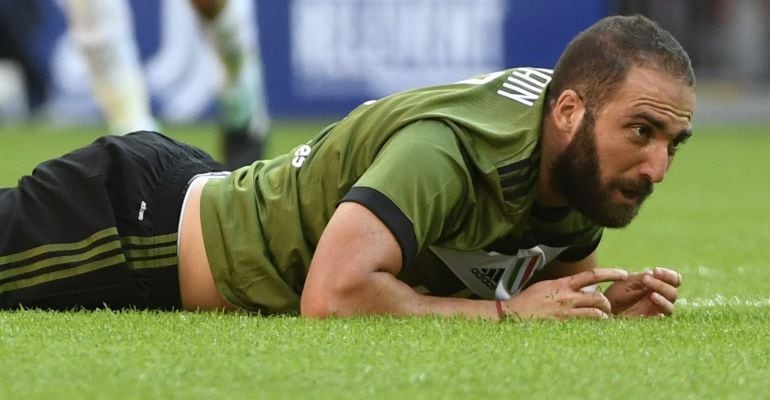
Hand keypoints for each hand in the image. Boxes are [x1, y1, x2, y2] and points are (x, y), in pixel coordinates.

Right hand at [502, 268, 628, 319]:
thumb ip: (563, 286)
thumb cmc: (527, 301)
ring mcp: (566, 310)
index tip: (624, 273)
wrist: (512, 313)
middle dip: (607, 303)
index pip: (592, 275)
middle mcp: (567, 295)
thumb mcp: (545, 286)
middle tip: (607, 308)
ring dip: (603, 315)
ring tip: (603, 319)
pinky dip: (595, 324)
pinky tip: (595, 326)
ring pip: (596, 311)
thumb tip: (576, 287)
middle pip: (598, 296)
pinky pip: (587, 323)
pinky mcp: (563, 323)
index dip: (611, 273)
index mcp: (562, 283)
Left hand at [604, 267, 680, 316]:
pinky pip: (660, 321)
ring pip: (670, 307)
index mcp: (657, 286)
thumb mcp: (627, 282)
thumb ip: (641, 279)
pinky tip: (655, 311)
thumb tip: (654, 274)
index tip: (656, 271)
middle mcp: (660, 298)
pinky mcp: (650, 322)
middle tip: (646, 280)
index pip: (674, 280)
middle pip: (673, 293)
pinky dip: (659, 315)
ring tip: (652, 295)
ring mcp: (656, 311)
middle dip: (661, 285)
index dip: (668, 275)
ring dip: (663, 300)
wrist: (603, 311)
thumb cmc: (615, 295)